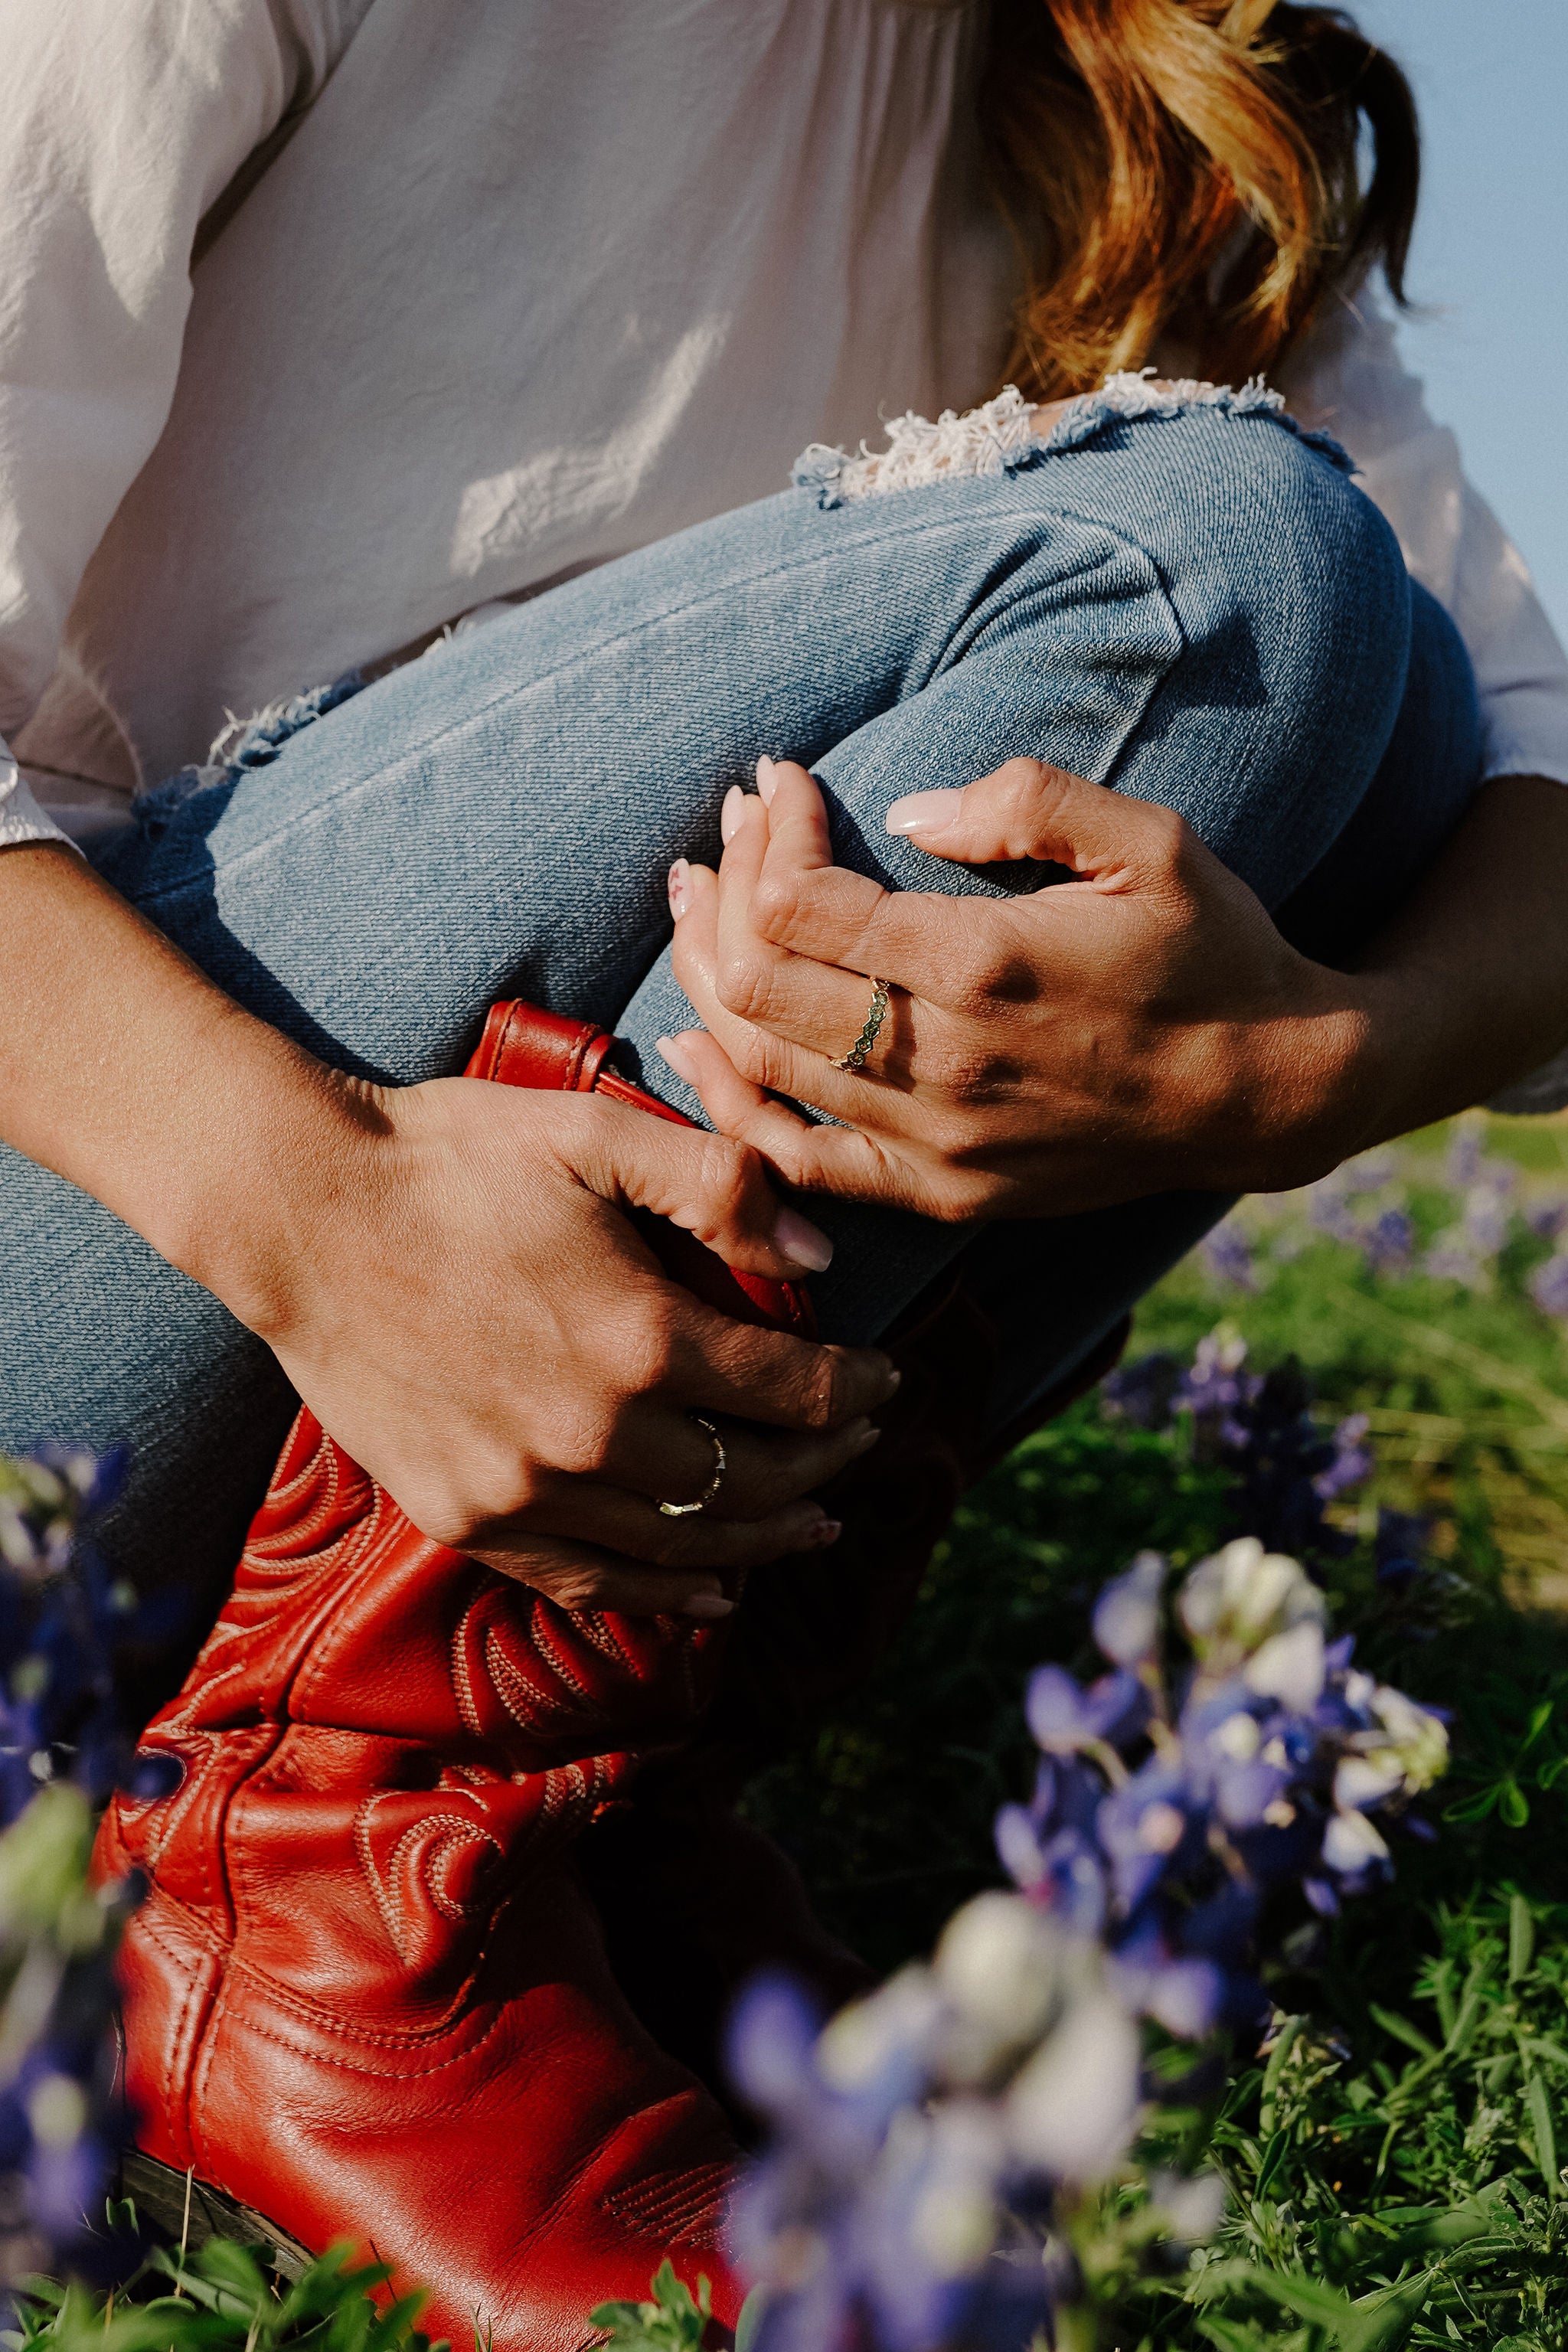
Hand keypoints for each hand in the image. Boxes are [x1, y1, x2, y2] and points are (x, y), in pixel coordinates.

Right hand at [250, 1076, 897, 1616]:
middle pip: (752, 1480)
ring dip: (767, 1539)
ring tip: (816, 1523)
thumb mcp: (595, 1133)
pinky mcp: (466, 1515)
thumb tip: (821, 1250)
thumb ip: (721, 1184)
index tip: (884, 1377)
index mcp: (638, 1336)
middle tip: (860, 1439)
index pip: (791, 1391)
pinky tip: (710, 1591)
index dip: (854, 1389)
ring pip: (685, 1546)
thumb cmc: (452, 1158)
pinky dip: (664, 1592)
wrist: (299, 1211)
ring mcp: (524, 1489)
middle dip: (826, 1463)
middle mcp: (591, 1434)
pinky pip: (590, 1579)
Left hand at [663, 757, 1369, 1219]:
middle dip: (719, 889)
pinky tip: (694, 1047)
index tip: (779, 778)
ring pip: (759, 1064)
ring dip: (706, 976)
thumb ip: (1026, 801)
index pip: (800, 901)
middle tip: (724, 832)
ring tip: (695, 905)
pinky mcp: (939, 1193)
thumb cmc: (1213, 950)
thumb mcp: (1150, 842)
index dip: (767, 831)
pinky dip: (732, 1104)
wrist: (1269, 1093)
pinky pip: (797, 1161)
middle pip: (754, 980)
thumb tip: (905, 805)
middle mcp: (943, 1063)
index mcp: (982, 965)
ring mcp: (935, 1141)